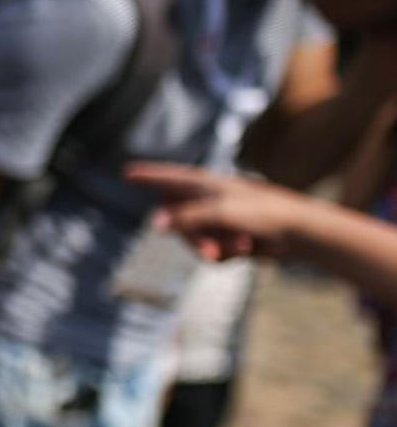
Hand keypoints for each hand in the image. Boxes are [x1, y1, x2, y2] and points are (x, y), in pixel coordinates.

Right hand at [127, 162, 302, 260]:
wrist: (300, 232)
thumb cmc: (264, 213)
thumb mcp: (220, 213)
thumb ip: (185, 219)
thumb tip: (154, 224)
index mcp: (207, 184)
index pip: (169, 177)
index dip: (148, 176)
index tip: (126, 172)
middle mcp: (209, 200)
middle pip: (178, 222)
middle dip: (195, 240)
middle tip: (211, 252)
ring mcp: (218, 220)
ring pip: (194, 241)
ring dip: (215, 248)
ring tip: (242, 247)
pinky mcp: (227, 237)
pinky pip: (210, 252)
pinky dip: (226, 255)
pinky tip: (246, 250)